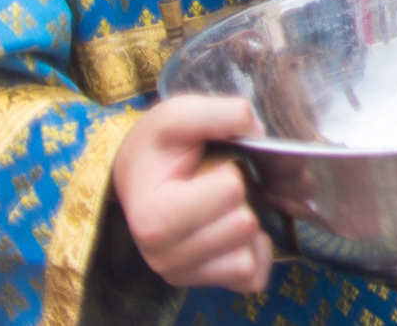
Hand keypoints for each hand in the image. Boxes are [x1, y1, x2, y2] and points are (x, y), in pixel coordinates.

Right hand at [112, 95, 272, 293]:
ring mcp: (183, 275)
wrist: (140, 177)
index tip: (205, 165)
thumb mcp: (178, 114)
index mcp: (153, 217)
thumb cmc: (159, 148)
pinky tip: (234, 228)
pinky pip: (254, 277)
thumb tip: (253, 126)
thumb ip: (216, 113)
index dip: (229, 169)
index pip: (231, 190)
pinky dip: (256, 251)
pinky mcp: (206, 284)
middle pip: (244, 223)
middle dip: (243, 196)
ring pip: (250, 251)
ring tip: (222, 205)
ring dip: (248, 222)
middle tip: (216, 184)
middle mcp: (162, 256)